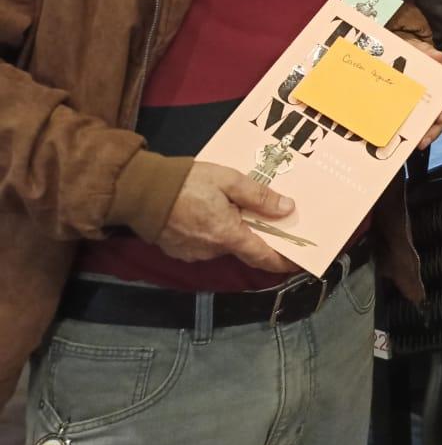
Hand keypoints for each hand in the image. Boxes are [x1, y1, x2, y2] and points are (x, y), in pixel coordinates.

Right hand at [155, 162, 299, 273]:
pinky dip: (212, 233)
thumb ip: (259, 196)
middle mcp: (212, 250)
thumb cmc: (186, 182)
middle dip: (255, 235)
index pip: (262, 256)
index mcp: (227, 235)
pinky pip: (205, 244)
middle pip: (243, 247)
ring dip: (231, 231)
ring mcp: (193, 253)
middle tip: (264, 216)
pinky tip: (209, 214)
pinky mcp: (178, 251)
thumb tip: (288, 209)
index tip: (299, 263)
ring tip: (232, 208)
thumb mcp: (229, 180)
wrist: (140, 191)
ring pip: (223, 245)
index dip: (282, 262)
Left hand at [405, 38, 441, 149]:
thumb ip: (426, 51)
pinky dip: (414, 132)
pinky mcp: (414, 110)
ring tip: (417, 143)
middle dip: (436, 128)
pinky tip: (406, 140)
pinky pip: (419, 123)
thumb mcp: (416, 48)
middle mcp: (439, 93)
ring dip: (426, 134)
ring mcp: (427, 103)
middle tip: (425, 138)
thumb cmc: (411, 52)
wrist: (396, 55)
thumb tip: (438, 56)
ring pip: (433, 122)